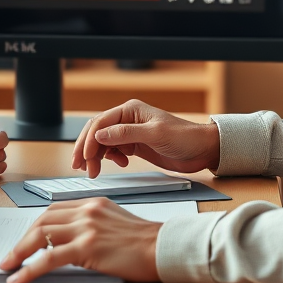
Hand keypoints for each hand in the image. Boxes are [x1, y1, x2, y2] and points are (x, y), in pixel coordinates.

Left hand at [0, 198, 160, 282]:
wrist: (164, 248)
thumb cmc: (145, 241)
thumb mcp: (115, 222)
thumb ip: (93, 225)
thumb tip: (70, 243)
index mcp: (92, 203)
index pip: (53, 210)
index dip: (34, 226)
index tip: (23, 240)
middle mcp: (87, 210)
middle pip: (42, 220)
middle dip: (21, 239)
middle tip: (9, 256)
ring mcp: (86, 227)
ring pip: (41, 236)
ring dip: (18, 252)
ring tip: (7, 267)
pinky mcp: (88, 247)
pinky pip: (49, 258)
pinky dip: (29, 269)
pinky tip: (19, 279)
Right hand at [72, 99, 219, 177]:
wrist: (202, 150)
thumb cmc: (184, 137)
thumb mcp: (155, 134)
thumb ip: (126, 134)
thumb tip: (99, 134)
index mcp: (130, 110)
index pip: (101, 123)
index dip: (89, 140)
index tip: (85, 158)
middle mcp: (127, 119)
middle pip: (97, 132)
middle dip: (86, 149)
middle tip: (80, 167)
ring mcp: (131, 133)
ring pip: (103, 142)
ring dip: (97, 156)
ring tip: (95, 172)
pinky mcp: (136, 146)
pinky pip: (115, 150)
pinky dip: (111, 158)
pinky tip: (120, 165)